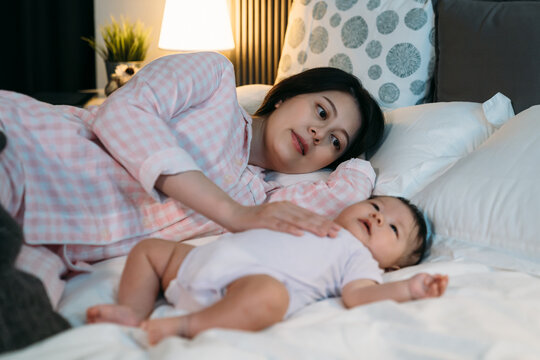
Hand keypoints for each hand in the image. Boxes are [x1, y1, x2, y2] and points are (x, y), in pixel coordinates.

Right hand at [225, 201, 341, 237]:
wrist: (233, 214)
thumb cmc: (255, 221)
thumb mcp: (275, 221)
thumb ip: (289, 224)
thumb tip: (305, 234)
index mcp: (288, 207)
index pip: (310, 215)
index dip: (324, 222)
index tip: (338, 230)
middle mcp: (283, 207)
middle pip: (307, 217)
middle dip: (323, 225)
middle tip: (337, 233)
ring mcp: (273, 213)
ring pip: (296, 221)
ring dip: (311, 227)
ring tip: (324, 234)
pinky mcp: (263, 220)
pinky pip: (279, 226)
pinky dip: (290, 230)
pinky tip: (300, 235)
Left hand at [408, 273, 447, 299]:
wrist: (408, 287)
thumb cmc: (416, 281)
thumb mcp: (425, 276)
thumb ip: (433, 277)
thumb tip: (441, 275)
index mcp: (435, 285)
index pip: (442, 284)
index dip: (445, 280)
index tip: (446, 275)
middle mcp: (434, 291)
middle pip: (442, 289)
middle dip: (444, 284)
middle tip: (444, 280)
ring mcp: (431, 296)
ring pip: (439, 293)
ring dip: (440, 287)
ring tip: (440, 281)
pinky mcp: (427, 299)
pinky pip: (433, 295)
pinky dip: (434, 290)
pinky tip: (434, 285)